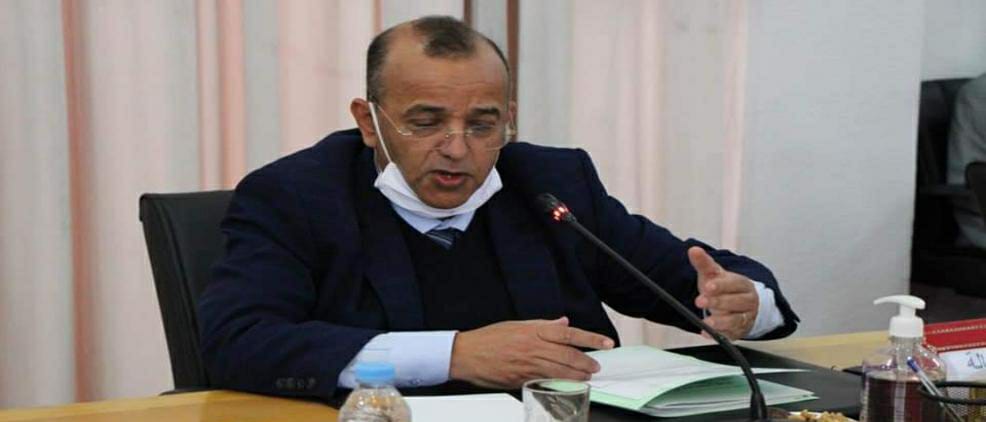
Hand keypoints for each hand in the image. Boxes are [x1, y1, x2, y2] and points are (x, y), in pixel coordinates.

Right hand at [448, 317, 614, 388]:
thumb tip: (563, 323)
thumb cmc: (489, 339)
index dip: (591, 339)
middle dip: (587, 362)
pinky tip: (568, 384)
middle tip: (597, 365)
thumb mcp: (517, 324)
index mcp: (534, 331)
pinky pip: (546, 382)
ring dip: (577, 375)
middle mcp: (534, 347)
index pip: (569, 334)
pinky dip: (560, 383)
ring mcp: (529, 365)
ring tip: (587, 376)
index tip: (605, 342)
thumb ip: (543, 325)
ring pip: (561, 372)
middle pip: (569, 355)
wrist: (467, 355)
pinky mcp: (523, 380)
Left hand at [688, 246, 757, 339]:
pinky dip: (719, 334)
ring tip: (707, 322)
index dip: (722, 285)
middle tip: (700, 301)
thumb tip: (694, 250)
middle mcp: (748, 301)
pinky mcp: (739, 331)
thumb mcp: (715, 274)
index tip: (708, 286)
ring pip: (736, 320)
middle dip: (719, 302)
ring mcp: (745, 317)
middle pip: (737, 302)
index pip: (735, 284)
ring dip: (721, 322)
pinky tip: (707, 333)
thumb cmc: (726, 287)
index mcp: (743, 284)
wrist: (740, 304)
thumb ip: (704, 263)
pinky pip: (731, 335)